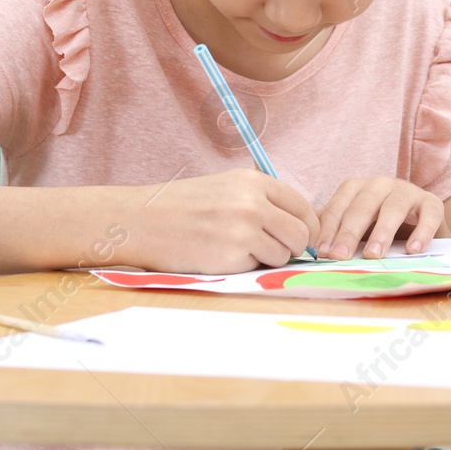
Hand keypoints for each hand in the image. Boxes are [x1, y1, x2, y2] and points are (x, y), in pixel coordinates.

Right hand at [120, 169, 319, 272]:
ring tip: (240, 249)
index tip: (303, 236)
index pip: (302, 205)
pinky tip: (223, 256)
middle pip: (300, 233)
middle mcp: (252, 203)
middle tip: (278, 250)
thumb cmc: (182, 205)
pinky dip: (246, 267)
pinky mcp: (231, 258)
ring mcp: (243, 231)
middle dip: (294, 246)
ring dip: (268, 258)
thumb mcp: (226, 186)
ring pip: (282, 254)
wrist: (142, 221)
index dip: (307, 225)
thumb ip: (261, 200)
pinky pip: (257, 268)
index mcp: (253, 181)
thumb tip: (299, 224)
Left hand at [316, 176, 442, 259]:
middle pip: (363, 206)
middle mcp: (381, 184)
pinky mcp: (431, 202)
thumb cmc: (377, 220)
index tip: (322, 252)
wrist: (418, 214)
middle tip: (340, 256)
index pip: (339, 206)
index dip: (330, 229)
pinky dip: (422, 232)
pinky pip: (428, 214)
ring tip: (373, 255)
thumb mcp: (354, 221)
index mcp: (357, 187)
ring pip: (394, 208)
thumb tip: (308, 245)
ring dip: (382, 232)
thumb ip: (334, 228)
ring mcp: (407, 191)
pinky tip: (413, 250)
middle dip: (350, 232)